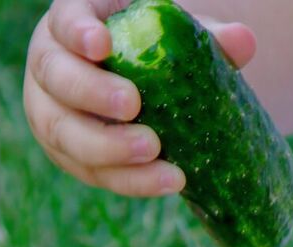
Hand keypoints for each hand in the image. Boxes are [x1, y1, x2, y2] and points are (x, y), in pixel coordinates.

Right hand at [24, 0, 255, 196]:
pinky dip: (129, 179)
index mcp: (72, 22)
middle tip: (133, 106)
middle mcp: (50, 65)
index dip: (77, 32)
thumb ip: (204, 35)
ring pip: (65, 134)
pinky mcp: (68, 156)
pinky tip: (165, 180)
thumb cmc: (154, 48)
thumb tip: (242, 42)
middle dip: (91, 94)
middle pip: (56, 79)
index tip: (102, 45)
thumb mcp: (175, 35)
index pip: (64, 20)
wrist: (141, 87)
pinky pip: (92, 172)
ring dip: (108, 148)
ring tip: (153, 152)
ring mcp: (51, 114)